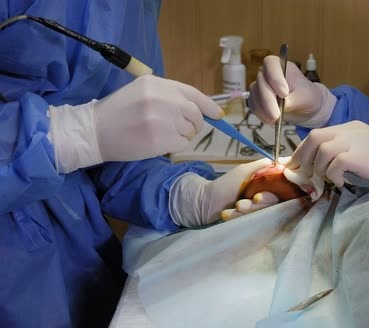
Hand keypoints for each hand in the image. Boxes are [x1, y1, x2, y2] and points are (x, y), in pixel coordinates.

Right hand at [48, 75, 222, 172]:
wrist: (94, 131)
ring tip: (162, 134)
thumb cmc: (118, 112)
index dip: (208, 105)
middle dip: (195, 124)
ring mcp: (162, 119)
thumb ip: (168, 96)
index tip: (218, 114)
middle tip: (184, 129)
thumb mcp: (142, 92)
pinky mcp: (161, 139)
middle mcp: (162, 98)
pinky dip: (175, 146)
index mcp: (157, 84)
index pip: (192, 93)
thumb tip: (197, 109)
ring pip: (190, 130)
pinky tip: (159, 143)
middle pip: (195, 113)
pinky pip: (182, 144)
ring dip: (183, 135)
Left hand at [169, 158, 275, 226]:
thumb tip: (286, 160)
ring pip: (261, 215)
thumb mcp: (244, 171)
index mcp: (267, 189)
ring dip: (246, 211)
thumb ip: (263, 165)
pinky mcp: (249, 224)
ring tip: (235, 207)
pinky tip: (227, 214)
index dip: (271, 197)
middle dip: (256, 206)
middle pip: (271, 207)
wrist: (205, 202)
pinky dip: (237, 218)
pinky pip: (250, 223)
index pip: (280, 194)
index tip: (257, 197)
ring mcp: (257, 214)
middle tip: (241, 204)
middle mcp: (265, 202)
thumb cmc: (225, 185)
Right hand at [248, 55, 336, 127]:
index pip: (271, 64)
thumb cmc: (307, 96)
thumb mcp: (305, 97)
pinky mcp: (257, 100)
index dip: (275, 78)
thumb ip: (293, 100)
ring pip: (255, 96)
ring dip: (263, 110)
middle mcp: (267, 73)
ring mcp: (260, 87)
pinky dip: (261, 115)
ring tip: (275, 120)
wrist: (305, 107)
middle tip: (276, 115)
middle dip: (268, 101)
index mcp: (280, 65)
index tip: (284, 93)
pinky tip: (271, 121)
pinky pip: (254, 106)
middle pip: (261, 83)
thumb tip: (281, 106)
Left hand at [287, 121, 368, 200]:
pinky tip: (344, 183)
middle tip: (304, 175)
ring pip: (321, 150)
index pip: (318, 134)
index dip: (302, 150)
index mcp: (352, 127)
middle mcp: (351, 130)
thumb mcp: (365, 151)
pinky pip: (334, 164)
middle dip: (303, 157)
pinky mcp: (359, 156)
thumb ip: (345, 152)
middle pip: (314, 137)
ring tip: (330, 180)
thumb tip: (319, 166)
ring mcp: (355, 141)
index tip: (296, 165)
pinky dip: (334, 176)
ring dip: (320, 169)